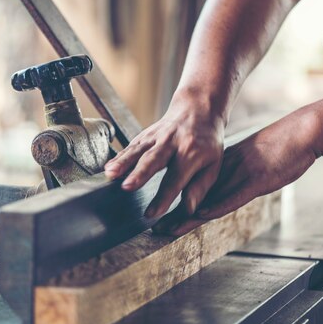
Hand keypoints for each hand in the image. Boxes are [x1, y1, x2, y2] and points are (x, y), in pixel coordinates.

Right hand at [104, 93, 225, 217]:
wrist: (199, 110)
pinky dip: (119, 157)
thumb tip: (189, 210)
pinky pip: (131, 146)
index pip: (176, 179)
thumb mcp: (214, 165)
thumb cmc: (207, 144)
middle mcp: (173, 143)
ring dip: (123, 162)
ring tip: (111, 174)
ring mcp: (157, 136)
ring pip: (138, 150)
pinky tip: (108, 168)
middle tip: (127, 187)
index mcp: (192, 153)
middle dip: (140, 173)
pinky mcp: (146, 134)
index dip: (163, 197)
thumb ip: (200, 187)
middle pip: (154, 159)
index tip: (151, 213)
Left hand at [155, 110, 318, 234]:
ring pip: (209, 199)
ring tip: (166, 228)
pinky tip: (200, 214)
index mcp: (226, 167)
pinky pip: (234, 197)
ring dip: (187, 216)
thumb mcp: (255, 163)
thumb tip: (230, 187)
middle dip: (176, 215)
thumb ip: (240, 175)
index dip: (181, 206)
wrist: (301, 133)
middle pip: (197, 197)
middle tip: (154, 229)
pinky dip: (216, 207)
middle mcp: (228, 172)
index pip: (198, 190)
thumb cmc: (282, 148)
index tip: (164, 218)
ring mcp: (241, 176)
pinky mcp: (256, 180)